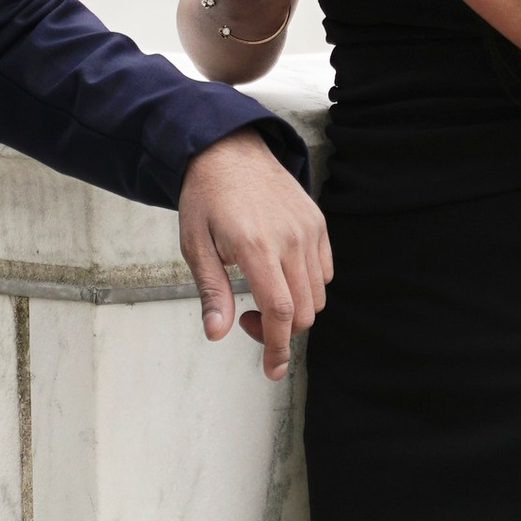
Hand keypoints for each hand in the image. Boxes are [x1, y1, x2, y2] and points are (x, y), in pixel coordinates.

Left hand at [178, 133, 332, 380]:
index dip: (277, 348)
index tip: (272, 370)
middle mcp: (289, 239)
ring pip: (318, 295)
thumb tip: (216, 333)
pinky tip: (280, 276)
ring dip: (294, 311)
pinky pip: (325, 272)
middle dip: (279, 332)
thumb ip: (210, 291)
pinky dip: (309, 287)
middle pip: (303, 311)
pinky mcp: (318, 223)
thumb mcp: (195, 245)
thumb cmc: (206, 198)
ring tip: (261, 295)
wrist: (228, 150)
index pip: (280, 311)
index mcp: (256, 247)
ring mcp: (308, 230)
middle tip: (247, 319)